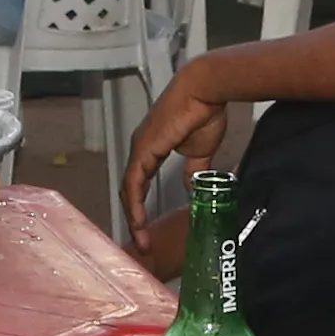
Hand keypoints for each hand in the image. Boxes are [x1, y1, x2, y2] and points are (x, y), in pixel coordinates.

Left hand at [122, 68, 229, 227]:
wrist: (206, 91)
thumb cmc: (204, 113)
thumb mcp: (199, 152)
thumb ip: (193, 172)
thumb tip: (194, 189)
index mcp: (151, 149)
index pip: (139, 185)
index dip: (142, 209)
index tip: (150, 232)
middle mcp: (141, 149)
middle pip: (131, 191)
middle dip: (135, 220)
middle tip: (144, 244)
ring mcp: (140, 149)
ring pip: (129, 190)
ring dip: (133, 217)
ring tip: (142, 240)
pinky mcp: (144, 149)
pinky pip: (133, 183)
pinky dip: (134, 205)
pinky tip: (138, 222)